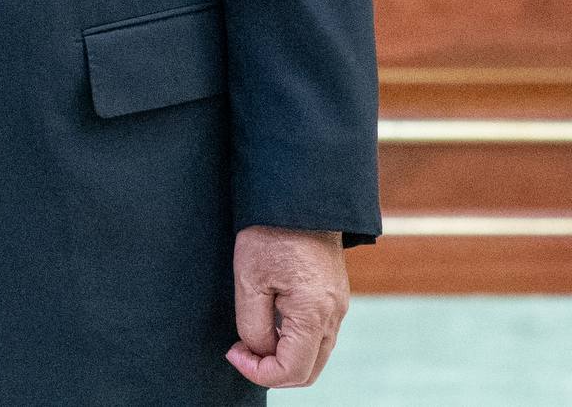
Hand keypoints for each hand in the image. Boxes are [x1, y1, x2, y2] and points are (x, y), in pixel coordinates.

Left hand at [228, 225, 347, 388]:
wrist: (299, 198)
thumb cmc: (270, 233)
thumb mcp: (249, 280)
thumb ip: (254, 325)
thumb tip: (259, 351)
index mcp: (313, 314)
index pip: (292, 371)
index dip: (259, 372)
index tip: (234, 352)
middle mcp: (333, 315)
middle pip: (308, 371)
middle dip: (272, 371)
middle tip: (241, 351)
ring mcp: (338, 307)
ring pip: (315, 355)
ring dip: (283, 357)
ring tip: (251, 336)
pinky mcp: (334, 296)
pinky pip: (318, 335)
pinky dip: (294, 341)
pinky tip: (269, 322)